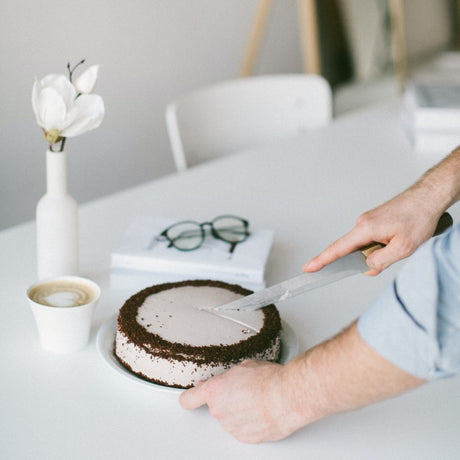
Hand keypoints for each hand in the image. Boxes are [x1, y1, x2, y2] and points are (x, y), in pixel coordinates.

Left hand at [179, 360, 305, 443]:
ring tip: (257, 399)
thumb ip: (226, 378)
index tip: (191, 397)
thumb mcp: (243, 367)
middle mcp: (219, 411)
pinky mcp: (245, 438)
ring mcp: (231, 427)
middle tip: (243, 390)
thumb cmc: (270, 379)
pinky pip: (242, 429)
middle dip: (226, 400)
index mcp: (215, 391)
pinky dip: (249, 422)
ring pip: (230, 418)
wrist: (288, 396)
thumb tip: (220, 381)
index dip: (189, 398)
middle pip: (215, 407)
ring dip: (239, 411)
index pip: (189, 400)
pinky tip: (261, 411)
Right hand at [303, 190, 441, 275]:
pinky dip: (381, 246)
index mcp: (365, 228)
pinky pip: (371, 239)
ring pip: (365, 246)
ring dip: (379, 252)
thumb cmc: (418, 217)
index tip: (309, 268)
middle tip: (387, 256)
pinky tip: (396, 241)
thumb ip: (381, 261)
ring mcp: (368, 221)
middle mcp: (362, 223)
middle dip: (365, 260)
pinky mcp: (375, 221)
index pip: (338, 248)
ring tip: (401, 243)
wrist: (428, 197)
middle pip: (352, 250)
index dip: (322, 260)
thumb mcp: (403, 248)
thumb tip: (366, 267)